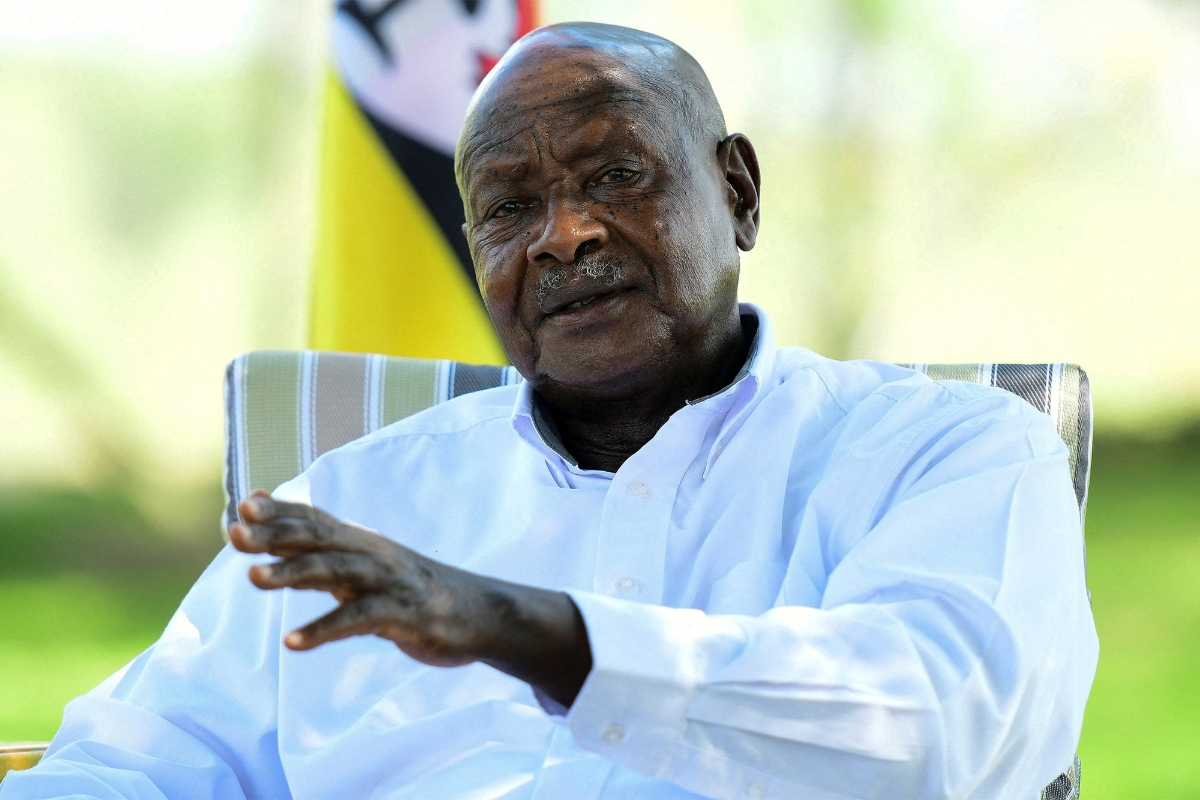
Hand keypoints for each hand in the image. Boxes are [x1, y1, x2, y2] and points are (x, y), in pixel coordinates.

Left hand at [227, 490, 592, 705]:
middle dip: (276, 534)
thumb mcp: (364, 566)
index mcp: (361, 541)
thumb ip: (318, 550)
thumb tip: (270, 538)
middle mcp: (372, 553)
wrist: (479, 612)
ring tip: (253, 578)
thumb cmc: (410, 590)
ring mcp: (388, 582)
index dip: (280, 511)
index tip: (242, 505)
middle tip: (235, 533)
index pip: (314, 520)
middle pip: (318, 539)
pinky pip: (358, 619)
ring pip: (335, 572)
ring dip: (292, 573)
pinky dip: (325, 629)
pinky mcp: (402, 615)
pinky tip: (293, 642)